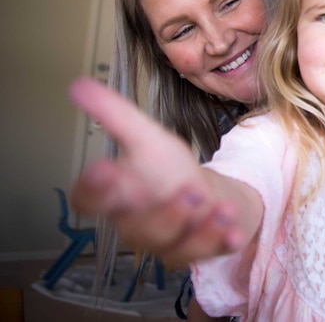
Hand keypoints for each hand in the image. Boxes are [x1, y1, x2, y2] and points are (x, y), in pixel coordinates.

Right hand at [68, 77, 243, 265]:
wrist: (208, 193)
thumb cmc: (169, 170)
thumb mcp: (147, 137)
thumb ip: (115, 115)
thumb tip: (78, 84)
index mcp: (118, 196)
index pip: (89, 200)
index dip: (92, 189)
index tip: (105, 169)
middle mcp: (137, 224)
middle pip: (135, 229)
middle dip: (161, 213)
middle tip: (188, 191)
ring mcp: (168, 242)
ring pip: (170, 246)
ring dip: (194, 226)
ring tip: (215, 204)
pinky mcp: (199, 251)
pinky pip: (205, 253)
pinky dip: (219, 242)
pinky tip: (232, 229)